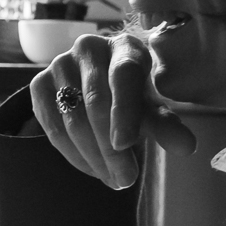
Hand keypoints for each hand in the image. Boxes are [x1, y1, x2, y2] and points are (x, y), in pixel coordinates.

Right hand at [29, 31, 196, 188]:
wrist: (98, 85)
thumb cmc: (131, 97)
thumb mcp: (152, 108)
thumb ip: (167, 126)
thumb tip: (187, 147)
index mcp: (124, 46)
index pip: (123, 75)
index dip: (124, 111)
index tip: (125, 145)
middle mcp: (88, 48)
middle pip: (95, 102)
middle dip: (110, 148)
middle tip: (126, 180)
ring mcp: (58, 64)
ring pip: (72, 118)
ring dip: (93, 156)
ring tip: (113, 180)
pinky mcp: (38, 84)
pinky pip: (51, 125)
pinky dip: (72, 153)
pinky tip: (92, 169)